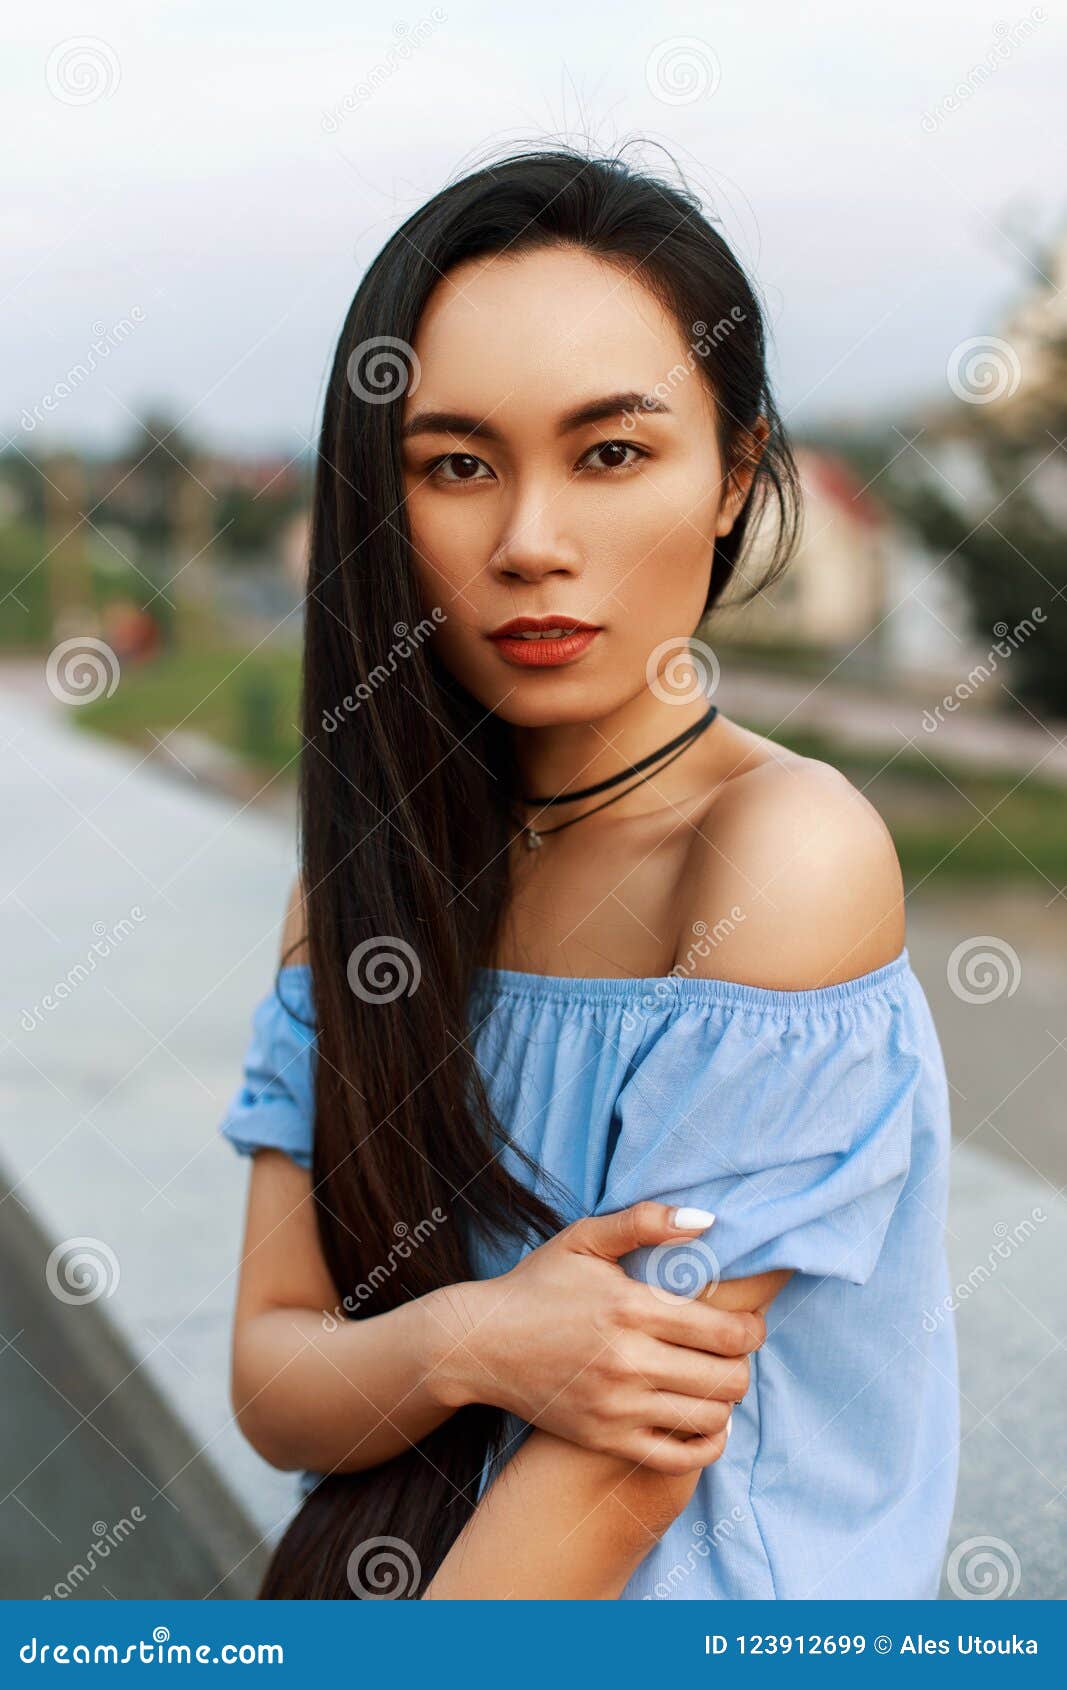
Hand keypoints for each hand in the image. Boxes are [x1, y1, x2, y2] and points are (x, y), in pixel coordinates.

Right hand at [426, 1201, 764, 1475]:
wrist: (480, 1344)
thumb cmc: (537, 1285)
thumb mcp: (583, 1238)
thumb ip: (645, 1221)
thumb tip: (707, 1219)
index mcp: (630, 1307)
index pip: (726, 1332)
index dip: (752, 1330)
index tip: (749, 1325)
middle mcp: (627, 1361)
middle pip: (726, 1380)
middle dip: (742, 1366)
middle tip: (732, 1354)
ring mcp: (616, 1406)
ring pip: (708, 1419)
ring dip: (725, 1402)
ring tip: (714, 1383)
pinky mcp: (604, 1439)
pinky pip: (677, 1459)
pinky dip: (704, 1445)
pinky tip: (703, 1423)